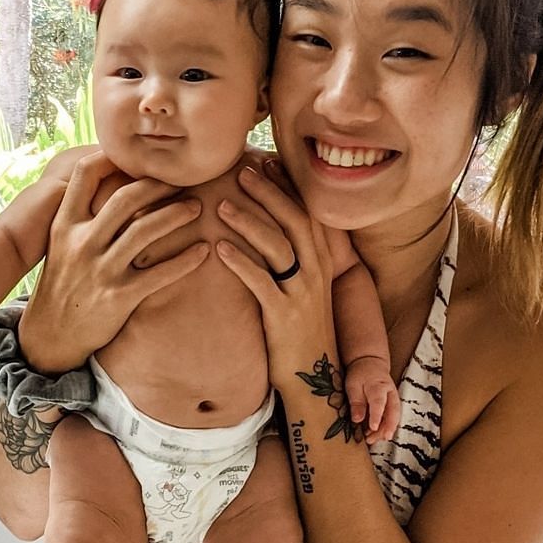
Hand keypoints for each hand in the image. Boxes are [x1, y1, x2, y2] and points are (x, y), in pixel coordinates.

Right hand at [21, 152, 211, 372]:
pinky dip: (186, 260)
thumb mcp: (61, 244)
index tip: (141, 154)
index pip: (86, 175)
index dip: (114, 157)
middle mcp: (81, 243)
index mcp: (65, 225)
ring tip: (197, 207)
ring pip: (145, 231)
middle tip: (184, 180)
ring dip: (177, 214)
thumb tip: (111, 181)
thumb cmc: (63, 283)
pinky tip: (204, 251)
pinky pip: (160, 274)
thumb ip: (82, 216)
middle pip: (125, 198)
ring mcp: (100, 270)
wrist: (50, 335)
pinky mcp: (119, 297)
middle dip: (159, 185)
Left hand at [214, 162, 337, 383]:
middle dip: (268, 193)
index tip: (265, 164)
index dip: (287, 186)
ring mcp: (302, 294)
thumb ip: (292, 257)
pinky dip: (241, 263)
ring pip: (277, 247)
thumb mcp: (303, 288)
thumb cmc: (301, 328)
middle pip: (294, 220)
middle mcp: (317, 272)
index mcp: (322, 261)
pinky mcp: (285, 316)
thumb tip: (268, 226)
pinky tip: (219, 248)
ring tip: (220, 205)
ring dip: (248, 222)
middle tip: (240, 171)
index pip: (307, 212)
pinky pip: (261, 283)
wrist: (314, 377)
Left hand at [345, 355, 401, 444]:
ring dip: (387, 429)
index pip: (379, 403)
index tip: (373, 428)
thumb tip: (357, 420)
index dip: (377, 416)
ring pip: (395, 415)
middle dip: (388, 426)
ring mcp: (394, 398)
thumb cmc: (360, 374)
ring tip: (375, 439)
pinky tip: (377, 434)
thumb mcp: (353, 385)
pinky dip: (386, 426)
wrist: (371, 363)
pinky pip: (393, 416)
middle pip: (392, 411)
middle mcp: (390, 393)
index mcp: (378, 386)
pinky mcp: (393, 403)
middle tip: (380, 438)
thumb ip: (356, 402)